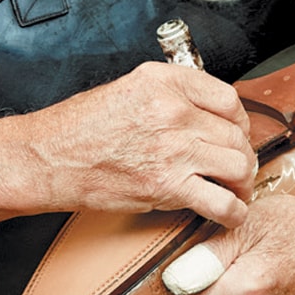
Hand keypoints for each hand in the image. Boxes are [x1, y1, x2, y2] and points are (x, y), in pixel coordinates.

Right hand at [33, 61, 255, 227]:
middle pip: (235, 134)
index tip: (236, 133)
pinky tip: (227, 213)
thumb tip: (203, 111)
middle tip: (237, 168)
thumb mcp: (129, 88)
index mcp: (164, 82)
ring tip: (236, 190)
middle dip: (243, 155)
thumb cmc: (81, 126)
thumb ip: (169, 94)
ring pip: (237, 166)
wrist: (51, 157)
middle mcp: (174, 110)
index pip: (227, 98)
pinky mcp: (167, 186)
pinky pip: (221, 202)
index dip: (239, 120)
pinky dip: (232, 212)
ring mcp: (173, 148)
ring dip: (242, 183)